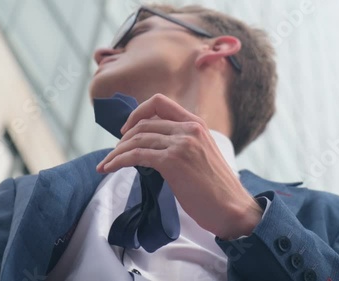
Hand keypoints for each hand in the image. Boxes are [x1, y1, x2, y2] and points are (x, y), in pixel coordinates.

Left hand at [96, 94, 262, 238]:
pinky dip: (118, 161)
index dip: (137, 112)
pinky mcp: (172, 162)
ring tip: (106, 164)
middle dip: (122, 139)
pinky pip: (136, 156)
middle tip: (113, 154)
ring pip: (137, 139)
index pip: (160, 102)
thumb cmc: (217, 188)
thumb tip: (153, 146)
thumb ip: (183, 143)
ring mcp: (181, 144)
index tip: (127, 129)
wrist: (233, 208)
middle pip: (144, 122)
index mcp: (196, 124)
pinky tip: (110, 168)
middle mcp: (188, 129)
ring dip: (116, 152)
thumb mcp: (202, 154)